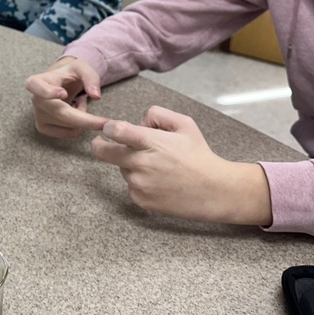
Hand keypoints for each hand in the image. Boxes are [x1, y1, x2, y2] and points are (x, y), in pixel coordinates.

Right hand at [26, 56, 108, 137]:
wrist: (61, 84)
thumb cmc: (69, 74)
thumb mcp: (81, 68)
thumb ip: (90, 77)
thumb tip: (96, 96)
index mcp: (38, 81)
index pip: (35, 86)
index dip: (48, 92)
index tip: (63, 93)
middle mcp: (35, 100)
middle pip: (61, 113)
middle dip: (86, 119)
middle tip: (105, 121)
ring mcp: (38, 116)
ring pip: (68, 125)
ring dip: (83, 117)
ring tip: (80, 102)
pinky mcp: (43, 128)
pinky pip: (68, 133)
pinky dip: (79, 125)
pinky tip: (75, 111)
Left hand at [91, 106, 272, 225]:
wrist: (213, 191)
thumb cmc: (199, 155)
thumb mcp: (185, 124)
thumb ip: (158, 115)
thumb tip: (138, 122)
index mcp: (151, 143)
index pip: (117, 131)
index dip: (108, 128)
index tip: (108, 128)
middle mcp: (141, 164)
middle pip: (104, 152)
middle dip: (99, 145)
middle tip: (101, 143)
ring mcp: (139, 184)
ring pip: (122, 168)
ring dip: (130, 164)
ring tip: (156, 166)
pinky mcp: (141, 200)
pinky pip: (131, 185)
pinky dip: (139, 181)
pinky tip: (158, 181)